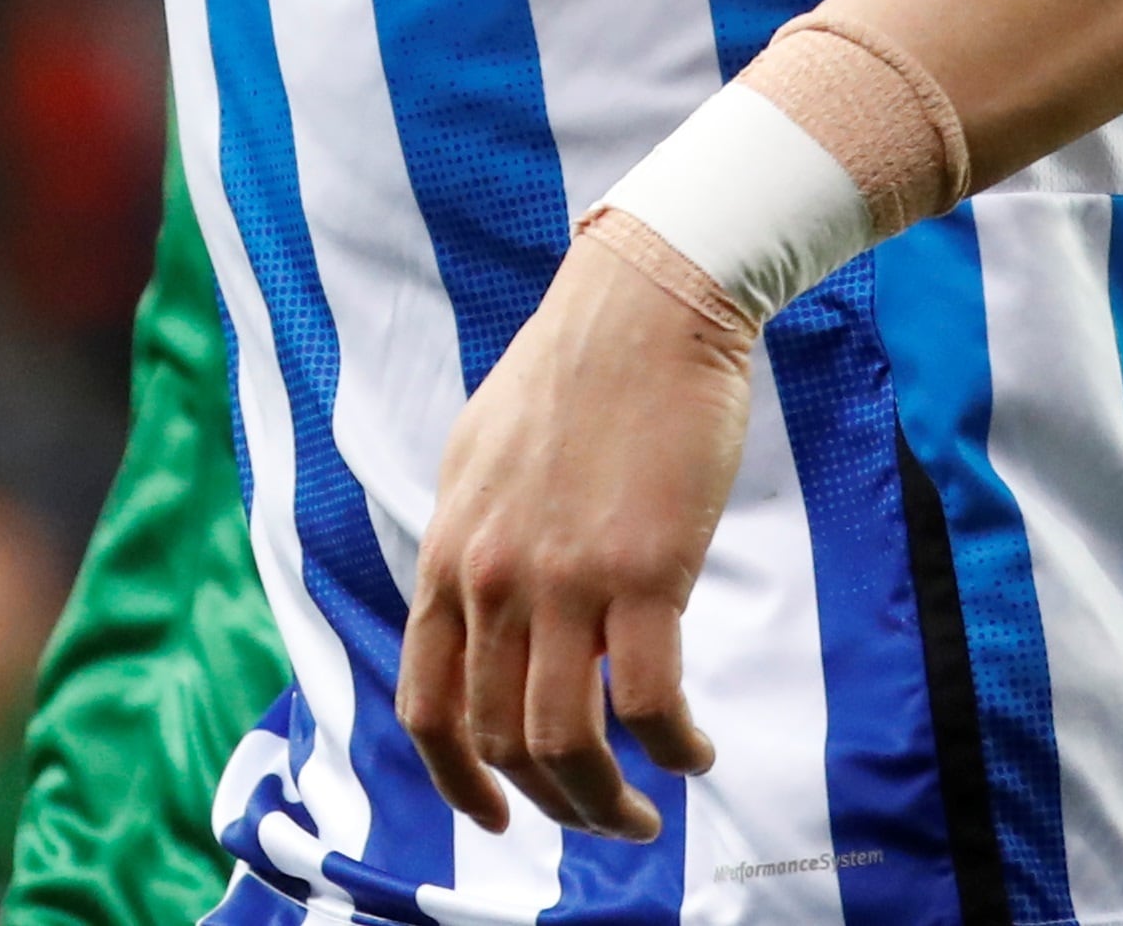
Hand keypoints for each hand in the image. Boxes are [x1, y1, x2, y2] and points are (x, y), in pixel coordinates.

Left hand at [397, 233, 747, 839]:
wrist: (647, 302)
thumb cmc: (576, 371)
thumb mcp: (482, 460)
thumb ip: (475, 546)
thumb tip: (484, 615)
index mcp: (452, 555)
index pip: (429, 706)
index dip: (457, 781)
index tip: (496, 816)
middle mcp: (493, 578)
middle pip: (499, 740)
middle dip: (549, 804)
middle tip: (600, 820)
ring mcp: (563, 578)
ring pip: (565, 742)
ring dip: (605, 801)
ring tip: (642, 812)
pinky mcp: (642, 571)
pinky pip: (647, 703)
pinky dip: (671, 748)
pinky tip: (693, 751)